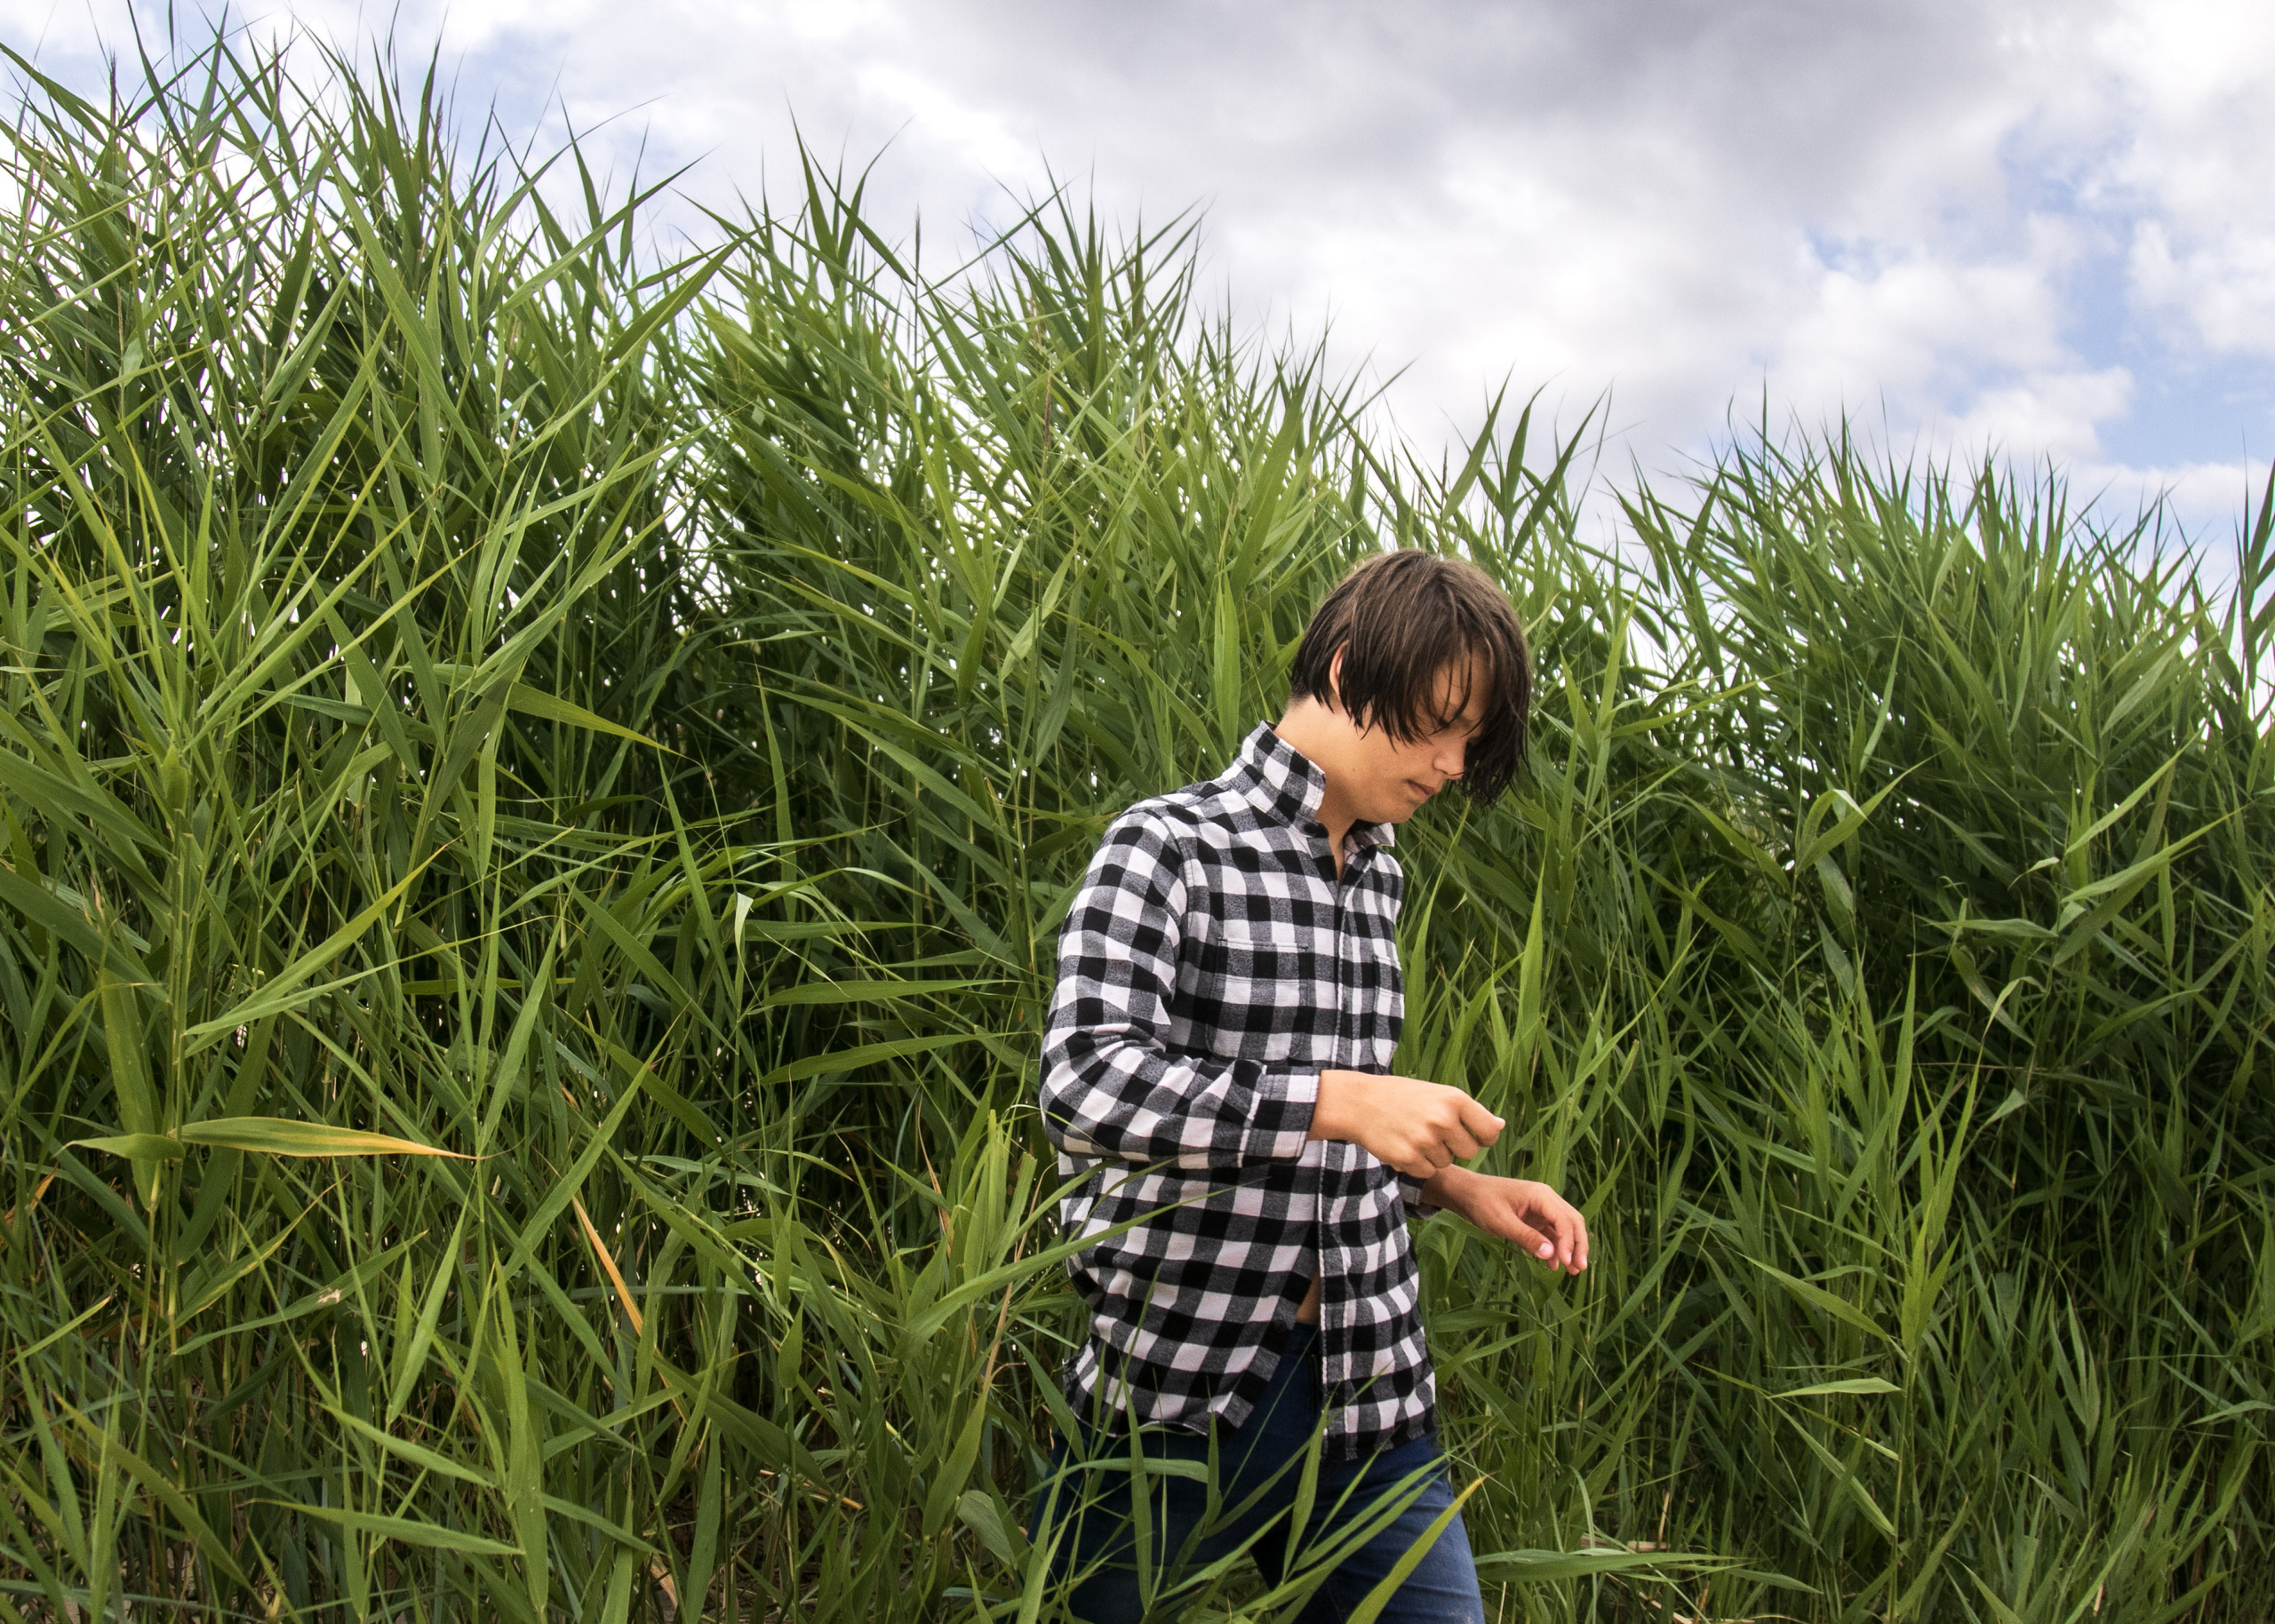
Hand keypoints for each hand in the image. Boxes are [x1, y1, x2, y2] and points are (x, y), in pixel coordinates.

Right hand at [1309, 1069, 1503, 1179]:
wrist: (1360, 1103)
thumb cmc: (1403, 1097)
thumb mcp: (1438, 1094)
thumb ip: (1469, 1112)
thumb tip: (1500, 1127)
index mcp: (1455, 1099)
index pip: (1490, 1131)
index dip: (1484, 1137)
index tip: (1473, 1135)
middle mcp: (1443, 1119)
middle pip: (1470, 1152)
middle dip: (1456, 1147)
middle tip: (1434, 1133)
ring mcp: (1426, 1140)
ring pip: (1447, 1163)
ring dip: (1434, 1155)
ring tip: (1414, 1135)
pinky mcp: (1409, 1158)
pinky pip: (1428, 1172)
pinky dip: (1418, 1164)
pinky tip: (1404, 1146)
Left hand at [1426, 1167, 1588, 1274]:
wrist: (1466, 1193)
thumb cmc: (1481, 1203)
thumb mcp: (1501, 1222)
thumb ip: (1526, 1237)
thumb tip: (1551, 1254)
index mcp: (1540, 1195)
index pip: (1564, 1219)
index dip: (1569, 1242)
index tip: (1567, 1262)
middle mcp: (1546, 1199)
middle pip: (1572, 1222)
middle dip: (1578, 1245)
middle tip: (1579, 1269)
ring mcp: (1541, 1209)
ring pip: (1564, 1229)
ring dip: (1569, 1248)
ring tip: (1571, 1271)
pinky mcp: (1535, 1218)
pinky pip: (1551, 1233)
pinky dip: (1555, 1248)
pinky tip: (1553, 1265)